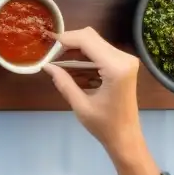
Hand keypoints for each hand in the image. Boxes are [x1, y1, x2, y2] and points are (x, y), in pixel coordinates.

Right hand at [42, 28, 142, 158]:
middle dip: (69, 44)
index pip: (86, 41)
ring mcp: (126, 60)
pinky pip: (100, 51)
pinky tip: (73, 69)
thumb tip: (47, 65)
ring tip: (59, 63)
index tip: (47, 44)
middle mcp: (124, 58)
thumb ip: (64, 82)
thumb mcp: (80, 105)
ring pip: (94, 42)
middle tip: (52, 56)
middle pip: (90, 37)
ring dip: (76, 50)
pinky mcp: (124, 64)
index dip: (65, 39)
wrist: (126, 138)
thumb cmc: (105, 125)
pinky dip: (84, 57)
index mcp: (115, 68)